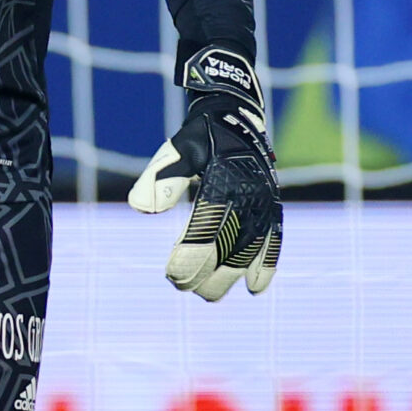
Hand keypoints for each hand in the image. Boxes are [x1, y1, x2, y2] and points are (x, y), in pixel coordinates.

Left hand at [128, 47, 281, 300]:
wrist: (237, 117)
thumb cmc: (201, 135)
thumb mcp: (178, 147)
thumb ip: (161, 176)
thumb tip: (138, 206)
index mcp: (224, 179)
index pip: (206, 227)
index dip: (190, 256)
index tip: (171, 274)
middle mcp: (249, 194)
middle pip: (228, 247)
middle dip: (204, 274)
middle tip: (179, 285)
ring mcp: (264, 204)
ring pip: (249, 252)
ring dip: (228, 278)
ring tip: (205, 294)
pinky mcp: (273, 209)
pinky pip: (274, 242)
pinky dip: (266, 266)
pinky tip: (254, 289)